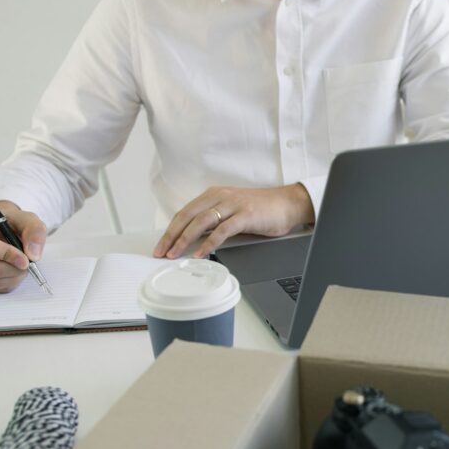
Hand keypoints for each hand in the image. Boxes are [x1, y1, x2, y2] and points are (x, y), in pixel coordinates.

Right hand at [0, 201, 47, 292]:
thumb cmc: (10, 220)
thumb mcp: (27, 218)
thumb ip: (34, 231)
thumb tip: (32, 255)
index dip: (6, 255)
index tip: (25, 259)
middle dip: (15, 268)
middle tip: (28, 262)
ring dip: (14, 276)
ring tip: (21, 264)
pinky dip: (9, 282)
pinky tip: (13, 270)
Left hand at [154, 184, 313, 258]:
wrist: (287, 204)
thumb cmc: (261, 210)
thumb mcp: (231, 212)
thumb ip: (213, 221)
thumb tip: (192, 239)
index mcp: (213, 194)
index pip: (184, 213)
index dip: (170, 230)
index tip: (161, 246)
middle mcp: (220, 196)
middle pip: (187, 216)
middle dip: (171, 236)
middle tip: (160, 252)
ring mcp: (233, 204)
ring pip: (201, 221)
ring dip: (185, 239)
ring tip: (176, 254)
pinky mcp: (245, 214)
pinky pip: (222, 230)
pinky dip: (209, 242)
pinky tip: (201, 253)